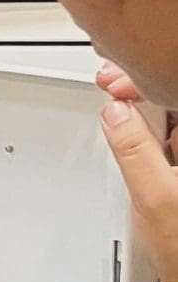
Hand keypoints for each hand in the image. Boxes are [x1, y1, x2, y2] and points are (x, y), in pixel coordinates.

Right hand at [97, 61, 177, 281]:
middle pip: (171, 102)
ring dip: (143, 110)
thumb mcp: (154, 200)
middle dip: (140, 90)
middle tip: (110, 85)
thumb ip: (133, 152)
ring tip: (117, 101)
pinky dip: (148, 133)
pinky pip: (169, 143)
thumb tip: (116, 116)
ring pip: (170, 122)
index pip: (171, 94)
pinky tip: (132, 131)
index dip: (142, 81)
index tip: (115, 82)